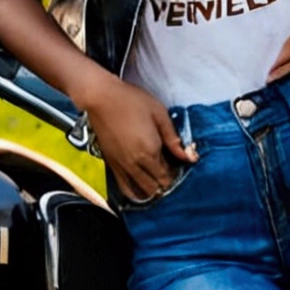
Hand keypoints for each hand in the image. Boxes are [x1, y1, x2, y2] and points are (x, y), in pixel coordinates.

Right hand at [79, 71, 197, 202]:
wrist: (100, 97)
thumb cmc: (131, 101)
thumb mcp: (159, 114)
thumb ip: (174, 138)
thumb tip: (188, 156)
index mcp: (150, 150)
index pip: (167, 176)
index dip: (175, 175)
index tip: (178, 167)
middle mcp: (136, 163)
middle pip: (156, 187)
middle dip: (165, 184)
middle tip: (169, 174)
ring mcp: (122, 166)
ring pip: (141, 191)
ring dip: (152, 191)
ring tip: (157, 182)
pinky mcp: (111, 164)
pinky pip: (124, 187)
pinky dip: (134, 192)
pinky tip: (140, 190)